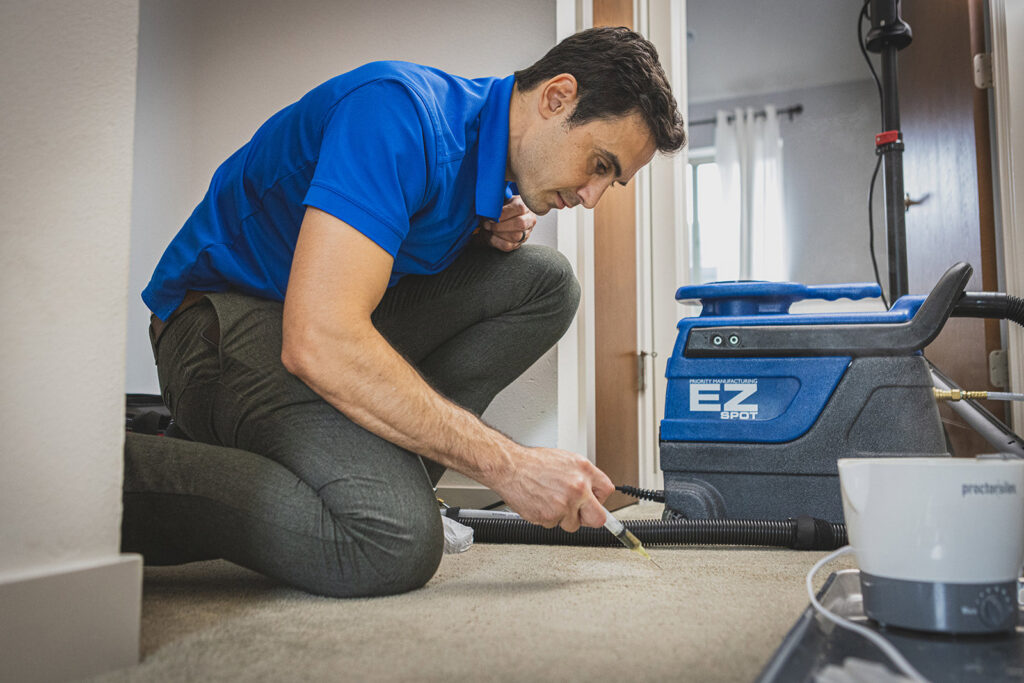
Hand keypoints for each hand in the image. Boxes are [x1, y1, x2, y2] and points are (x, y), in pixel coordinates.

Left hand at [476, 195, 536, 251]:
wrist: (501, 218)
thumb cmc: (502, 207)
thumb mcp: (502, 199)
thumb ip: (498, 200)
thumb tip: (489, 205)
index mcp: (526, 205)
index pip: (519, 208)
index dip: (504, 213)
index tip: (492, 215)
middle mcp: (530, 220)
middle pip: (520, 224)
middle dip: (500, 225)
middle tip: (487, 224)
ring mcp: (526, 233)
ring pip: (515, 236)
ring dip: (498, 233)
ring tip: (488, 228)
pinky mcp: (518, 243)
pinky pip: (508, 245)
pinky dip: (496, 241)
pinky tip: (490, 235)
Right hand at [489, 447, 614, 531]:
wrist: (510, 468)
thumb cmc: (533, 463)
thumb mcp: (565, 460)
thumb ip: (582, 476)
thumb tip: (592, 491)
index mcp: (584, 470)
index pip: (607, 490)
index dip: (600, 498)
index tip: (595, 503)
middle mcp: (578, 488)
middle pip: (599, 518)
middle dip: (589, 518)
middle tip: (580, 514)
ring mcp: (564, 504)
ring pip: (573, 524)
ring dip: (564, 518)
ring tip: (551, 501)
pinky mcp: (550, 517)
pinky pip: (554, 525)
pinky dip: (548, 518)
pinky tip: (541, 503)